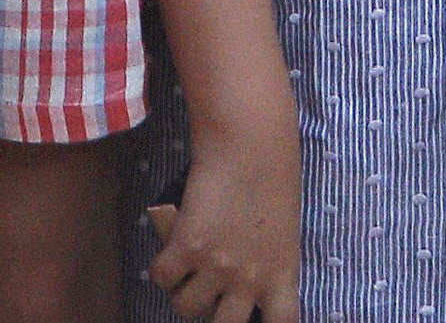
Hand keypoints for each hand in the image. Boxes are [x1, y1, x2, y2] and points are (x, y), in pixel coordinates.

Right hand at [143, 137, 302, 322]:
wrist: (250, 141)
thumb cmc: (274, 173)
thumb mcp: (283, 226)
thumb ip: (268, 259)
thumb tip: (244, 279)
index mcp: (283, 270)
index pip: (284, 322)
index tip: (254, 321)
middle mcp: (250, 276)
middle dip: (214, 315)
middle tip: (210, 295)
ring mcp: (217, 265)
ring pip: (186, 306)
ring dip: (183, 292)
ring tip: (187, 271)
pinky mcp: (186, 246)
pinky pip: (161, 277)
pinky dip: (161, 269)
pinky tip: (169, 253)